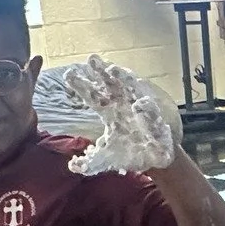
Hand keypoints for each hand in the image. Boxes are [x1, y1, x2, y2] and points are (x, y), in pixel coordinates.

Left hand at [60, 54, 180, 175]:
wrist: (154, 162)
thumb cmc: (129, 155)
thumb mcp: (104, 161)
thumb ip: (87, 163)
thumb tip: (72, 165)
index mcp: (109, 112)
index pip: (93, 96)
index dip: (81, 86)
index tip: (68, 75)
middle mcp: (124, 105)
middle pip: (111, 85)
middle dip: (101, 73)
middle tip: (91, 60)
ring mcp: (141, 109)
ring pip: (132, 90)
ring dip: (124, 80)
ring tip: (114, 71)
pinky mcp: (157, 121)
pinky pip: (151, 114)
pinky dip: (146, 109)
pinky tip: (140, 105)